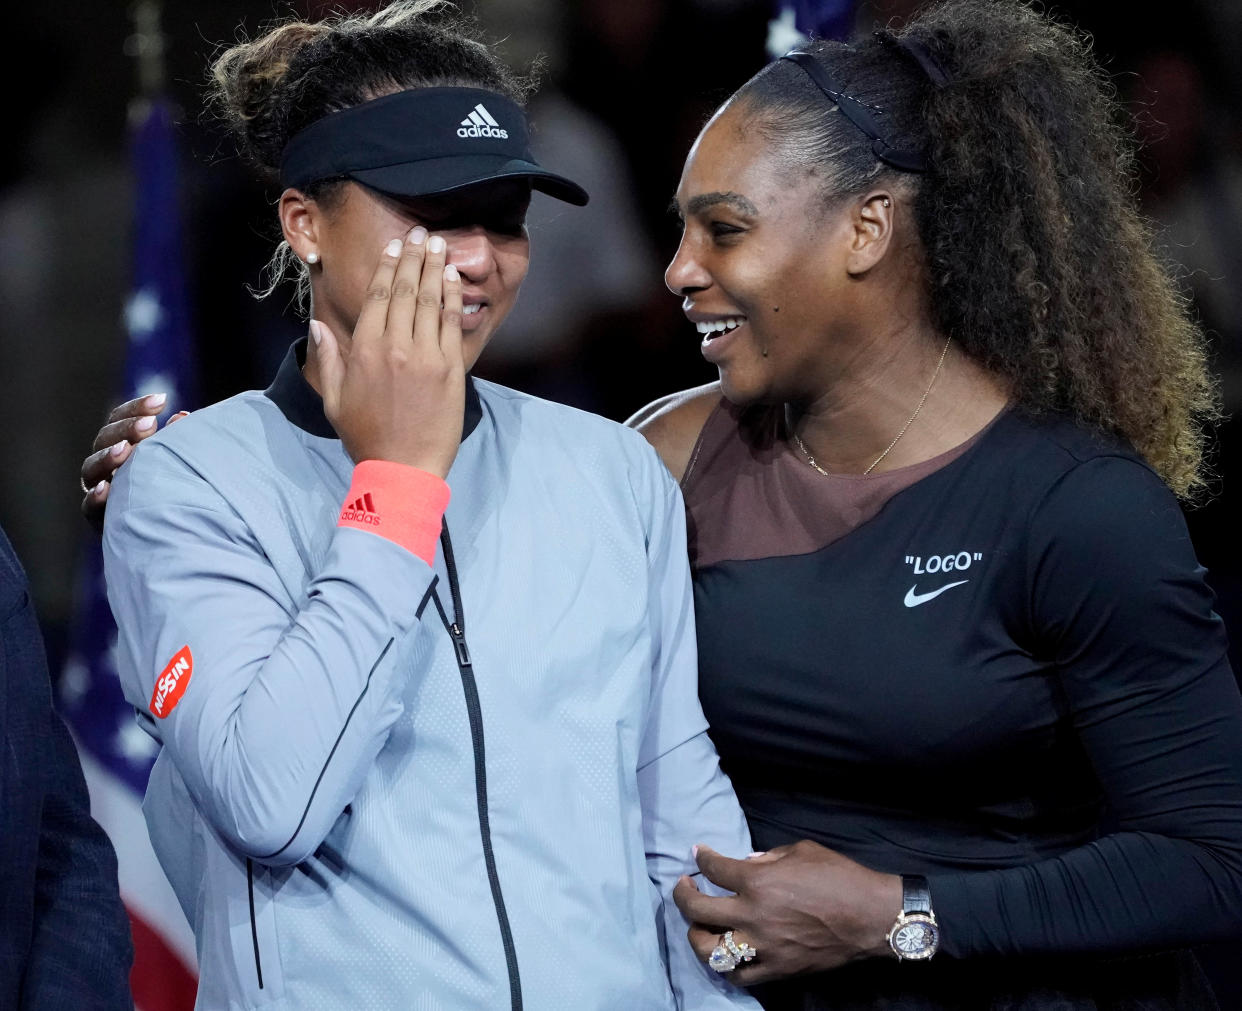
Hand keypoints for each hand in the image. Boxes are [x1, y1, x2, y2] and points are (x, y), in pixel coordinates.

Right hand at [80, 394, 188, 531]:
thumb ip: (175, 441)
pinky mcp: (99, 518)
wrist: (170, 534)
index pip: (120, 420)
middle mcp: (106, 465)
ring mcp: (99, 489)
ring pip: (92, 468)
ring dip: (108, 457)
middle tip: (149, 425)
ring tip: (125, 451)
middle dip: (126, 429)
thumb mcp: (174, 462)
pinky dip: (96, 496)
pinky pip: (90, 506)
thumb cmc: (173, 489)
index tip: (161, 400)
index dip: (136, 408)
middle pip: (105, 439)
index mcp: (122, 445)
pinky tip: (107, 489)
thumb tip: (183, 416)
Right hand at [312, 228, 464, 477]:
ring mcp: (426, 356)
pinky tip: (453, 278)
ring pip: (429, 301)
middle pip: (404, 290)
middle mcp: (394, 346)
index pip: (376, 297)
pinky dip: (452, 297)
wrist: (402, 469)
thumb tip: (316, 325)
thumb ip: (327, 359)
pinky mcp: (450, 369)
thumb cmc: (366, 436)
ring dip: (434, 268)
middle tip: (421, 234)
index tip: (393, 247)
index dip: (385, 267)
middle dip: (412, 257)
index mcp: (363, 350)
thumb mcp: (334, 399)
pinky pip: (450, 323)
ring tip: (439, 244)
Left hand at [672, 840, 900, 984]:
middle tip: (684, 886)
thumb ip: (767, 856)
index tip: (698, 854)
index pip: (714, 869)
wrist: (870, 917)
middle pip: (698, 909)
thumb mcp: (801, 851)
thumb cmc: (839, 876)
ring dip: (696, 935)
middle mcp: (752, 915)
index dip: (702, 858)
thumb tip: (746, 861)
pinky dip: (726, 966)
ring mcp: (761, 946)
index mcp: (758, 881)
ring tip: (698, 924)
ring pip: (708, 950)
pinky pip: (738, 976)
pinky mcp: (776, 969)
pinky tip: (724, 953)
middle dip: (683, 894)